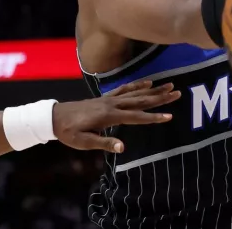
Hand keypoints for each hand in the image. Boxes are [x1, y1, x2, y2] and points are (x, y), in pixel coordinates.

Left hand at [53, 81, 180, 152]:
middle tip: (177, 93)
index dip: (153, 117)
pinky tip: (147, 82)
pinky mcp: (106, 97)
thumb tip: (122, 147)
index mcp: (109, 116)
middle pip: (141, 100)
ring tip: (170, 84)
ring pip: (136, 93)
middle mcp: (112, 104)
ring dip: (154, 89)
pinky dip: (138, 85)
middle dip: (160, 97)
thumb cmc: (68, 132)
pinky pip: (125, 89)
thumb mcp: (83, 142)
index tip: (170, 116)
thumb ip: (103, 143)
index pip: (136, 117)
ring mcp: (110, 99)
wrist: (53, 117)